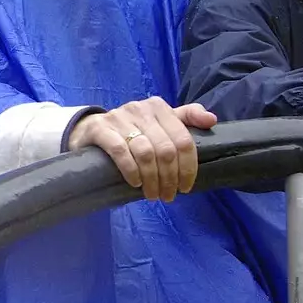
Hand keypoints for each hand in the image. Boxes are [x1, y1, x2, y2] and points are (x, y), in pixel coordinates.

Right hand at [66, 97, 216, 200]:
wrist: (90, 129)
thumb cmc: (132, 130)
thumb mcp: (160, 122)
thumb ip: (186, 118)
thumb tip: (212, 119)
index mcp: (159, 107)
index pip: (183, 140)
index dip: (188, 167)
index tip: (186, 187)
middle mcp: (140, 109)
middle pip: (166, 150)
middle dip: (169, 178)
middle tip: (168, 196)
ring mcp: (119, 118)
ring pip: (145, 153)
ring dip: (152, 179)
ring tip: (153, 194)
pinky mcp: (100, 129)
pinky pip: (120, 151)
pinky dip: (131, 170)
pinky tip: (135, 183)